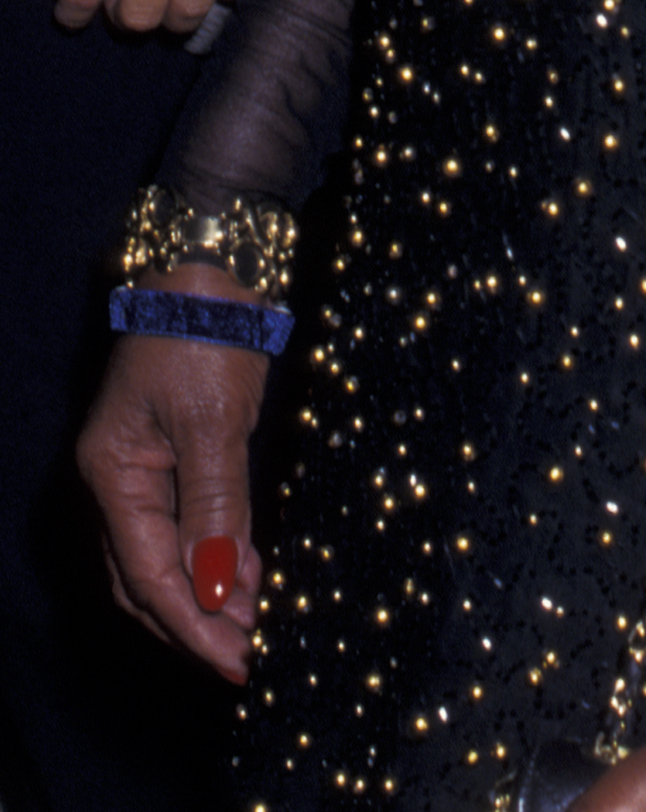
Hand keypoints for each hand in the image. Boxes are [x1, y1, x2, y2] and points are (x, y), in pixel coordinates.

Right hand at [76, 263, 268, 683]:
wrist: (212, 260)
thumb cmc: (204, 327)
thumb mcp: (212, 421)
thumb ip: (214, 506)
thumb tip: (218, 586)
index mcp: (112, 475)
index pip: (149, 576)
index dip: (193, 626)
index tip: (236, 663)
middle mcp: (118, 480)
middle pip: (147, 579)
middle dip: (197, 625)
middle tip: (249, 661)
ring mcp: (144, 467)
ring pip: (167, 558)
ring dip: (209, 597)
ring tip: (255, 630)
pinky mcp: (175, 452)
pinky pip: (188, 525)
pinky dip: (215, 558)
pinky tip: (248, 578)